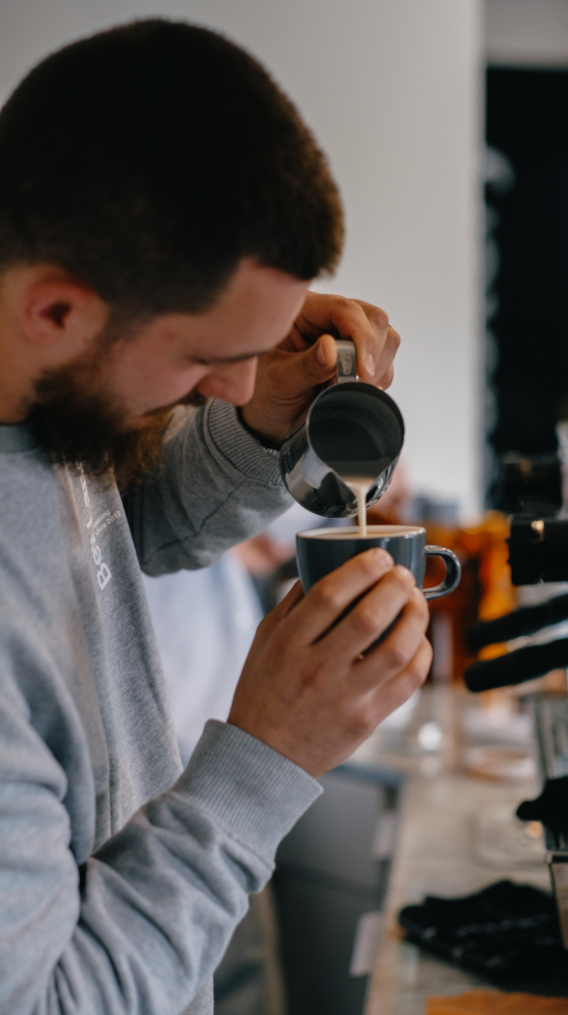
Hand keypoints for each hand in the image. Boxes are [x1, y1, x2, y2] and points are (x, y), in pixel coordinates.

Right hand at [228, 551, 431, 777]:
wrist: (264, 755)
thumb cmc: (264, 690)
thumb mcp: (264, 639)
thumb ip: (293, 601)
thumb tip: (324, 564)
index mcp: (287, 643)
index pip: (330, 595)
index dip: (362, 569)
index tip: (379, 556)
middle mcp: (316, 669)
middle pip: (369, 617)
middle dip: (395, 586)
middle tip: (403, 575)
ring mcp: (345, 697)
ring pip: (396, 649)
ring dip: (415, 617)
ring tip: (416, 601)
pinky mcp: (367, 719)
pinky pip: (408, 682)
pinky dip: (421, 654)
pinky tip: (418, 639)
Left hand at [240, 292, 399, 446]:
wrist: (273, 417)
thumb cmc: (268, 394)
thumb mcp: (279, 381)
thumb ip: (305, 366)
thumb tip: (331, 350)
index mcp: (304, 311)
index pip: (344, 309)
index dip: (360, 337)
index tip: (363, 371)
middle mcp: (330, 317)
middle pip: (373, 318)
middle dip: (371, 352)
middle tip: (358, 382)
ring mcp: (348, 334)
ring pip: (386, 336)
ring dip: (378, 365)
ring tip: (350, 386)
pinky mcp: (361, 353)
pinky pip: (386, 358)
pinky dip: (380, 376)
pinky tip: (357, 388)